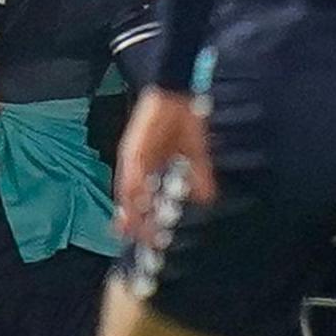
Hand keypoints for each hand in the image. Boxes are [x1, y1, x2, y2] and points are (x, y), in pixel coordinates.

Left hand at [111, 87, 213, 241]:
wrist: (175, 93)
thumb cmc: (182, 120)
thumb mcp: (195, 154)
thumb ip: (200, 176)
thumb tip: (207, 199)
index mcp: (149, 168)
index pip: (143, 200)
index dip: (144, 220)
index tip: (150, 240)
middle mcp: (136, 166)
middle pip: (131, 201)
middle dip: (136, 224)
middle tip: (144, 242)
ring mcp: (133, 159)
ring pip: (127, 192)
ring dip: (132, 212)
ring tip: (137, 232)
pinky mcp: (132, 149)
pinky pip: (130, 174)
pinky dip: (133, 190)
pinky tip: (137, 204)